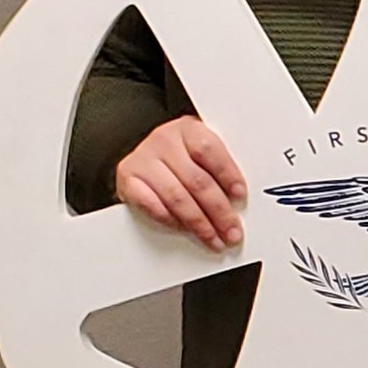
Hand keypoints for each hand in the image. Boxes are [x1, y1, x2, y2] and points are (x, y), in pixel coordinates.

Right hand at [114, 116, 246, 250]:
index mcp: (188, 129)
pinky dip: (171, 221)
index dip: (227, 174)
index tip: (240, 196)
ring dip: (199, 223)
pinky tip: (185, 229)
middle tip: (231, 231)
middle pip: (196, 179)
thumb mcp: (202, 154)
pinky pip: (153, 205)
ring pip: (177, 197)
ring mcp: (143, 159)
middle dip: (219, 211)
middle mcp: (164, 140)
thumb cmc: (181, 157)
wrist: (145, 158)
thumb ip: (219, 169)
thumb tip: (239, 199)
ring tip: (213, 238)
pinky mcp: (127, 178)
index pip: (209, 150)